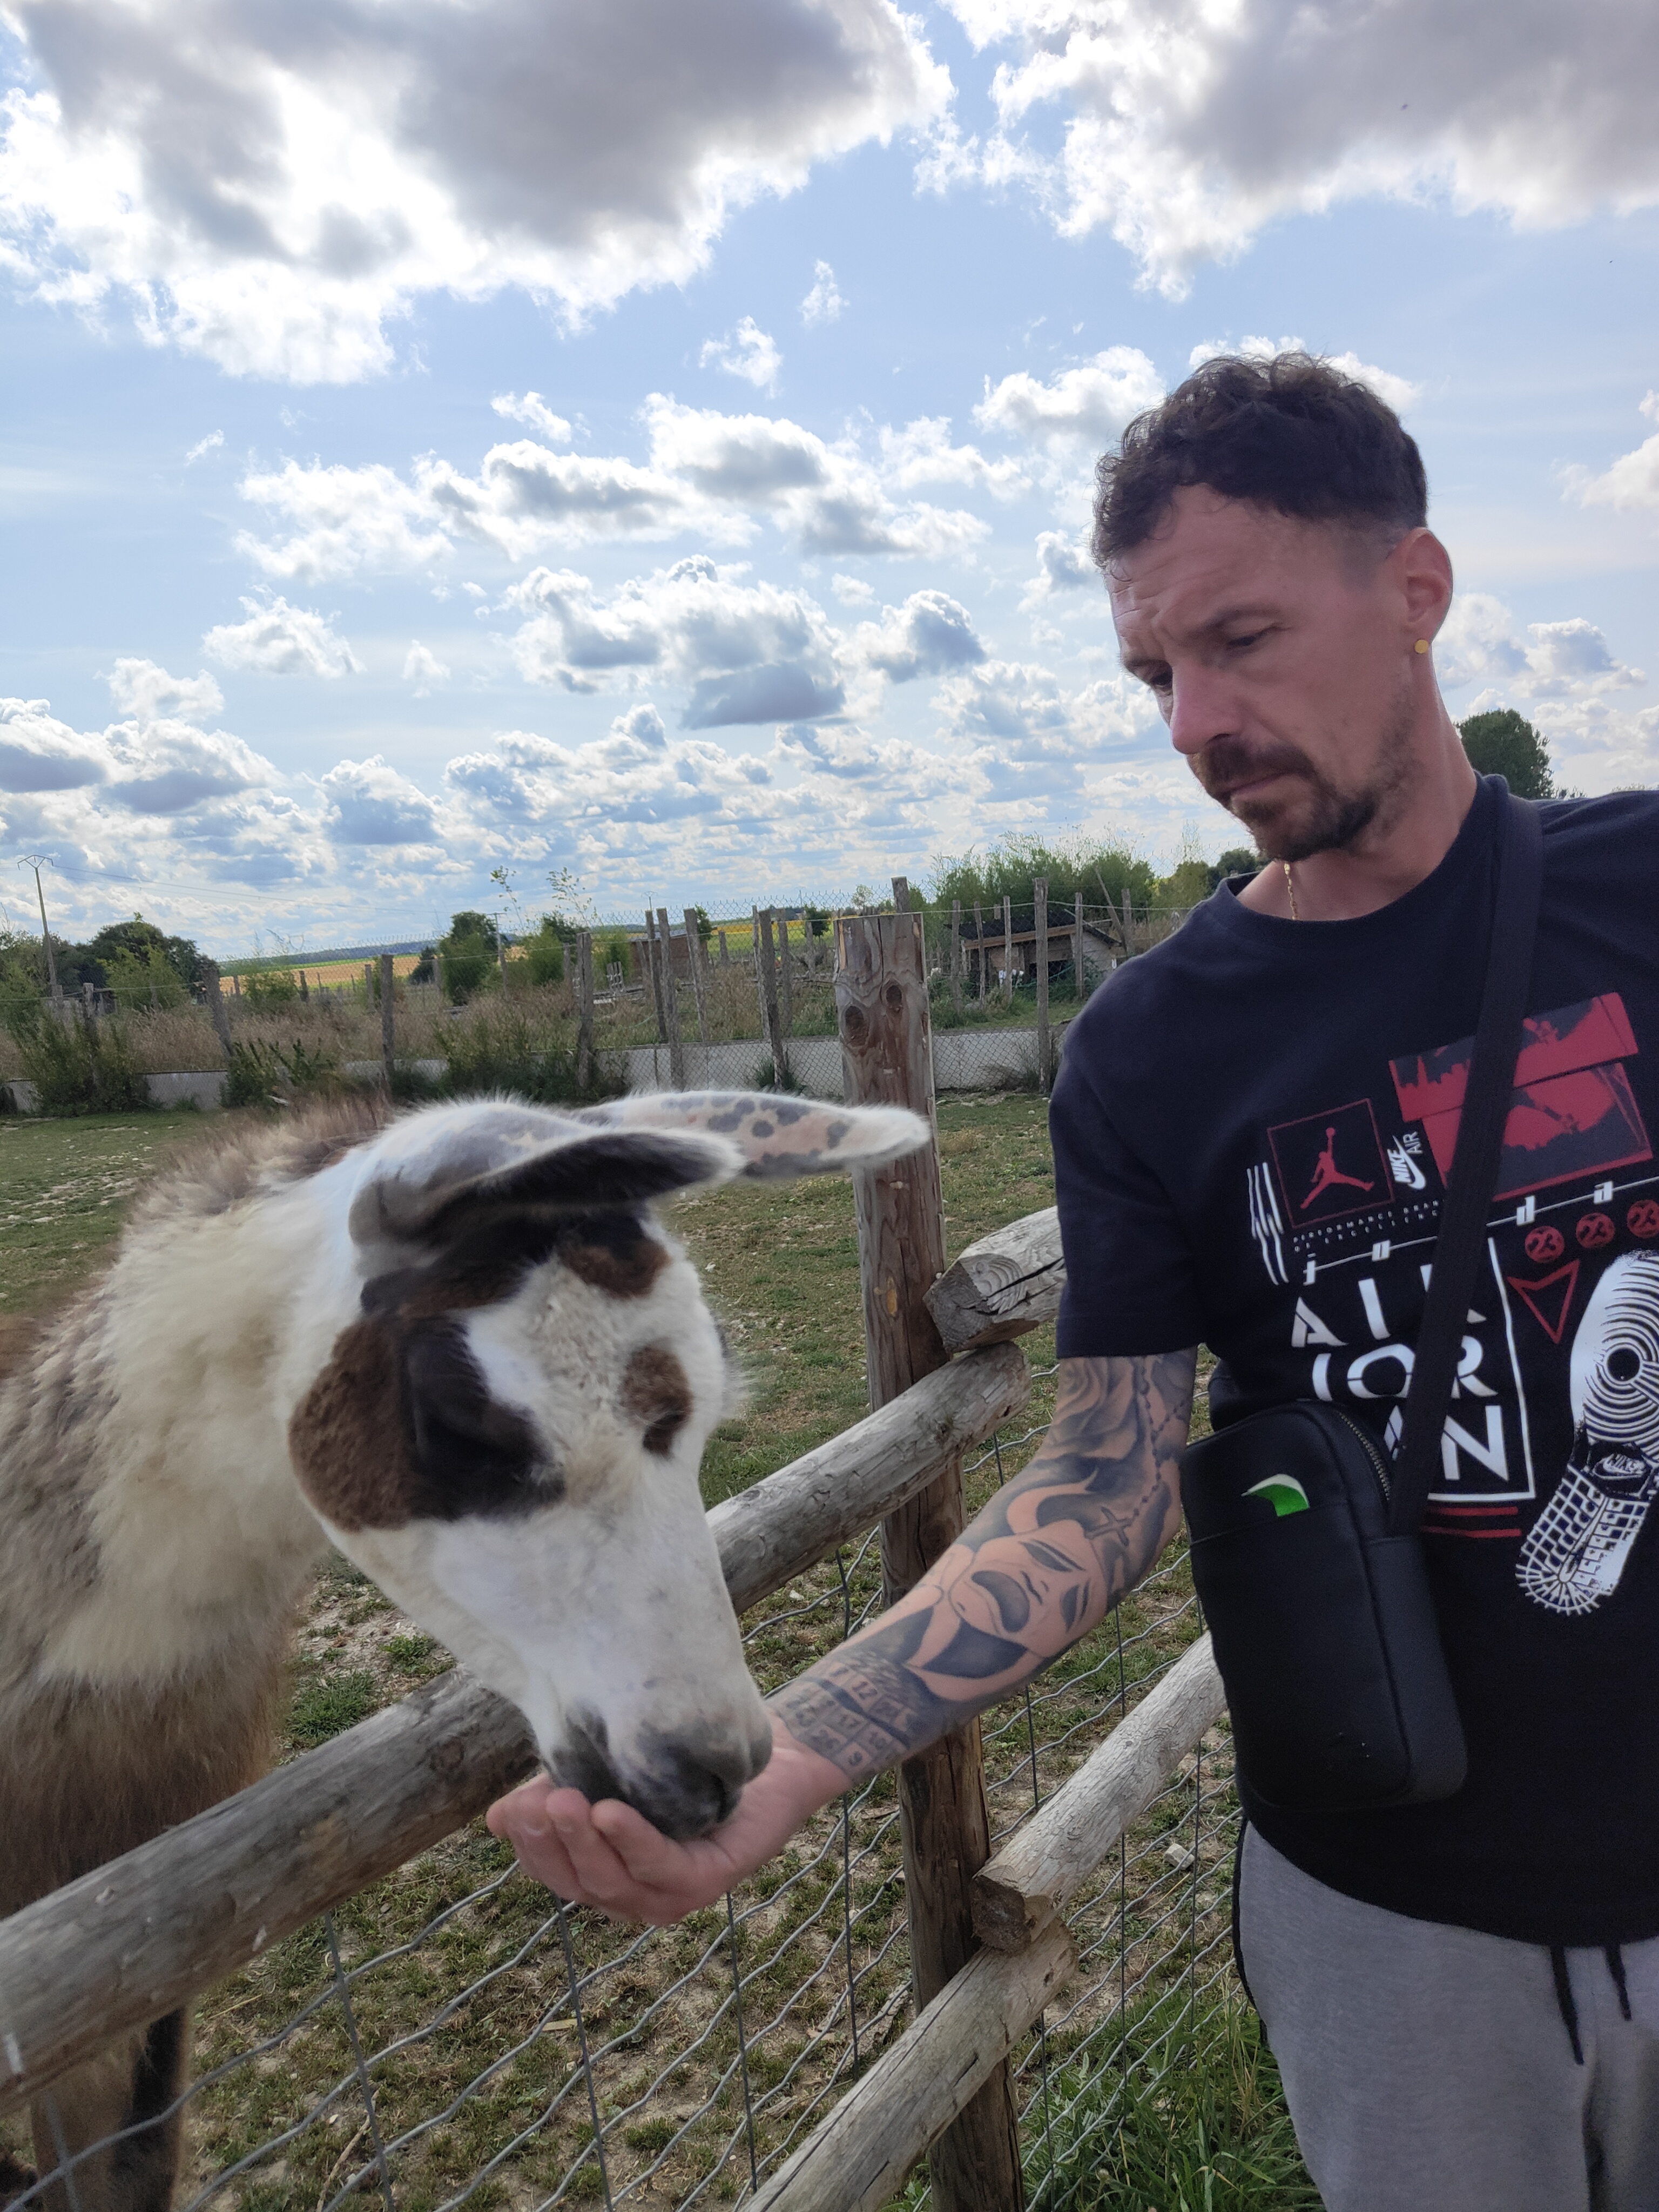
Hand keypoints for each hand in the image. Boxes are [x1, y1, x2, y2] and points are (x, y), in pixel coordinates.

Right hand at [486, 1713, 846, 1924]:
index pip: (553, 1873)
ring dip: (583, 1842)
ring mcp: (671, 1896)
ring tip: (561, 1801)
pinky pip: (661, 1867)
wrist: (773, 1752)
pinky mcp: (707, 1882)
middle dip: (549, 1844)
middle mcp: (635, 1894)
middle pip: (577, 1882)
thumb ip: (564, 1793)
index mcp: (607, 1872)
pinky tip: (610, 1810)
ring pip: (613, 1882)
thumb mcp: (613, 1774)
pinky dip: (632, 1841)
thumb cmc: (686, 1762)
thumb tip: (495, 1818)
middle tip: (531, 1803)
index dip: (527, 1847)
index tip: (504, 1811)